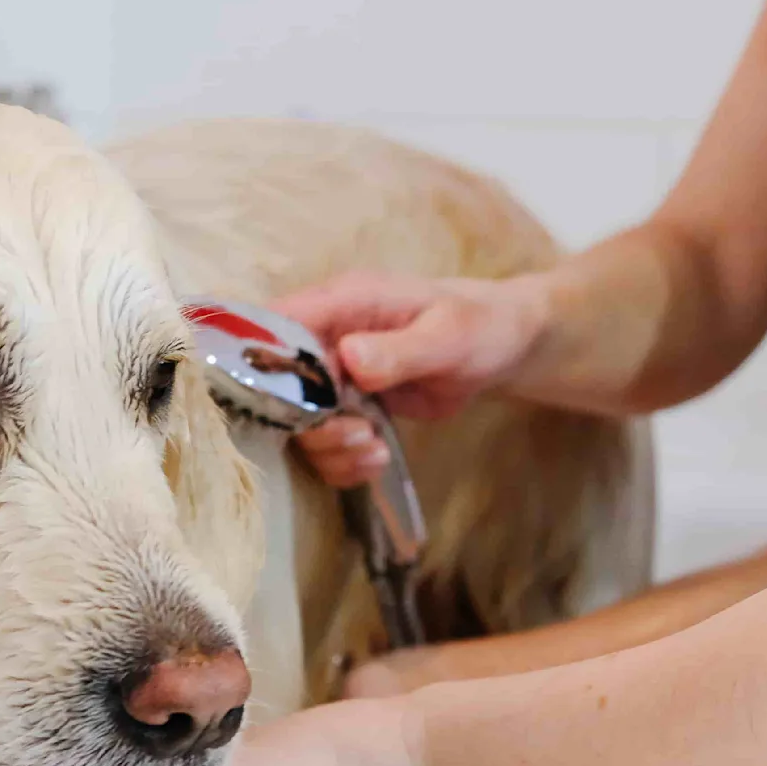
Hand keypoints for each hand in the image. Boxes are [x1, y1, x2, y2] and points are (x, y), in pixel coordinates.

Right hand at [273, 272, 549, 487]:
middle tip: (359, 435)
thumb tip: (348, 357)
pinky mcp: (344, 408)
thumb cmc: (478, 325)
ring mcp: (331, 377)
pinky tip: (377, 459)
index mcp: (340, 302)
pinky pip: (324, 445)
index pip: (272, 326)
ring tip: (375, 450)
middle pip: (277, 388)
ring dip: (331, 449)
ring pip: (297, 424)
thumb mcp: (449, 335)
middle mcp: (324, 338)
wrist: (500, 346)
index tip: (295, 404)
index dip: (265, 365)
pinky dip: (343, 463)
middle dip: (311, 423)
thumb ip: (400, 349)